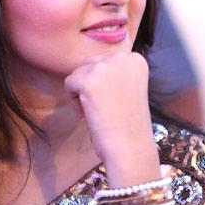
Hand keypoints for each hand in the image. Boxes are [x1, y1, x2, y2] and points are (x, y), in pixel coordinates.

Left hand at [64, 51, 160, 186]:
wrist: (131, 147)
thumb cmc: (128, 123)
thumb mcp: (128, 87)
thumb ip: (115, 72)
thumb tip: (91, 65)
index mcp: (135, 59)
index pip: (104, 61)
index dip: (104, 84)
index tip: (115, 101)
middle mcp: (122, 58)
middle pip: (90, 65)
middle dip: (92, 86)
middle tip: (106, 108)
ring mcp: (105, 67)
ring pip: (78, 73)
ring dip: (82, 94)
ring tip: (99, 112)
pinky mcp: (88, 81)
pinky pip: (69, 83)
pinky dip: (74, 102)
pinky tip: (90, 114)